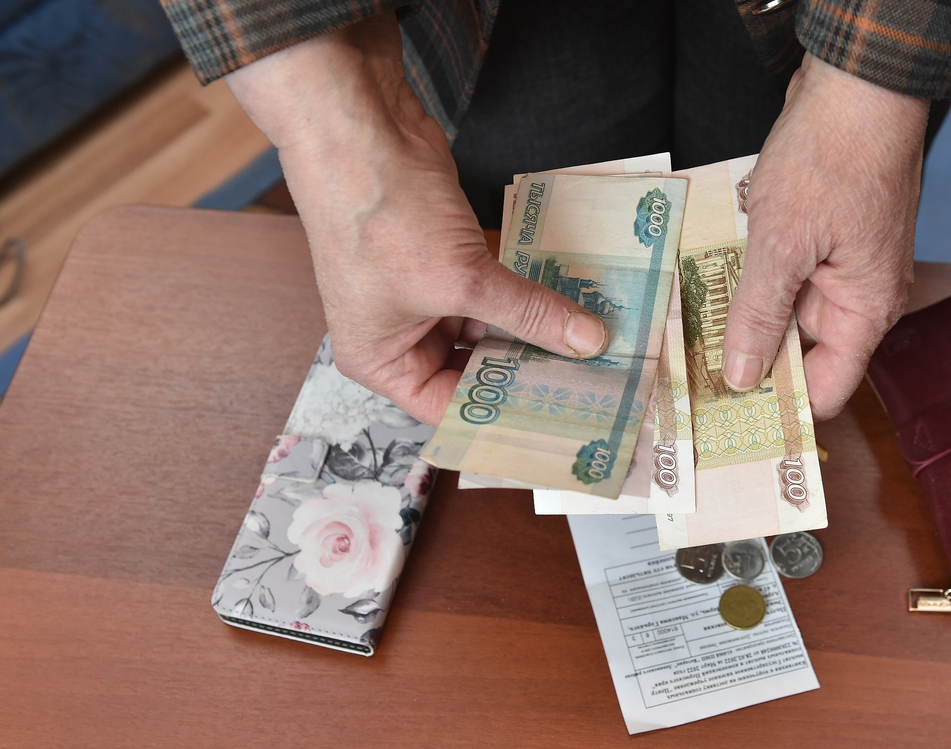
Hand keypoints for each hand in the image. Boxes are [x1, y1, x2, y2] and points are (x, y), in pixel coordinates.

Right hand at [225, 16, 607, 425]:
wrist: (360, 127)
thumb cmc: (380, 216)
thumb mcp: (460, 279)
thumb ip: (527, 312)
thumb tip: (587, 342)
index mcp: (381, 360)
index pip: (448, 408)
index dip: (500, 417)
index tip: (556, 418)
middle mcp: (400, 333)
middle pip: (473, 368)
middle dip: (525, 371)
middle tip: (586, 385)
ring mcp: (424, 292)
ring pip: (490, 326)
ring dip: (533, 330)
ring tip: (589, 349)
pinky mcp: (447, 255)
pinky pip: (496, 288)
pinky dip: (528, 293)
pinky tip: (571, 303)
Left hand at [721, 53, 929, 418]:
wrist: (855, 86)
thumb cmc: (832, 158)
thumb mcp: (784, 244)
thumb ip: (761, 314)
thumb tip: (743, 376)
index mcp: (866, 309)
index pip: (828, 389)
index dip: (782, 405)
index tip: (730, 413)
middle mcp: (857, 295)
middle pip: (801, 353)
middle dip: (751, 359)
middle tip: (692, 372)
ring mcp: (838, 265)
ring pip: (785, 311)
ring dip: (744, 315)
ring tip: (692, 329)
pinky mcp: (819, 237)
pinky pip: (781, 275)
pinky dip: (750, 279)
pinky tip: (711, 279)